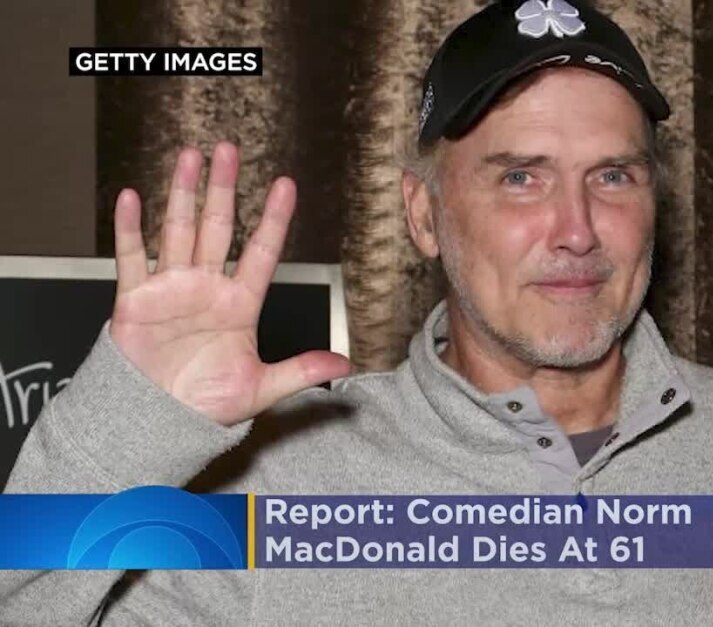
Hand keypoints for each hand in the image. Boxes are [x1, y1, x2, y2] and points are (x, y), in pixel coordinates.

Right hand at [108, 142, 351, 424]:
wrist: (159, 425)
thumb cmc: (208, 406)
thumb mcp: (262, 388)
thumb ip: (301, 370)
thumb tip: (346, 364)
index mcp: (240, 304)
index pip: (262, 251)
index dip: (274, 219)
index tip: (286, 185)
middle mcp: (207, 288)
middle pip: (218, 227)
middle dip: (224, 188)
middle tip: (228, 149)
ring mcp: (171, 289)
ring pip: (178, 231)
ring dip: (182, 193)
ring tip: (189, 157)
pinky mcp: (136, 300)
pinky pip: (132, 259)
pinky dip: (130, 229)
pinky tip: (132, 197)